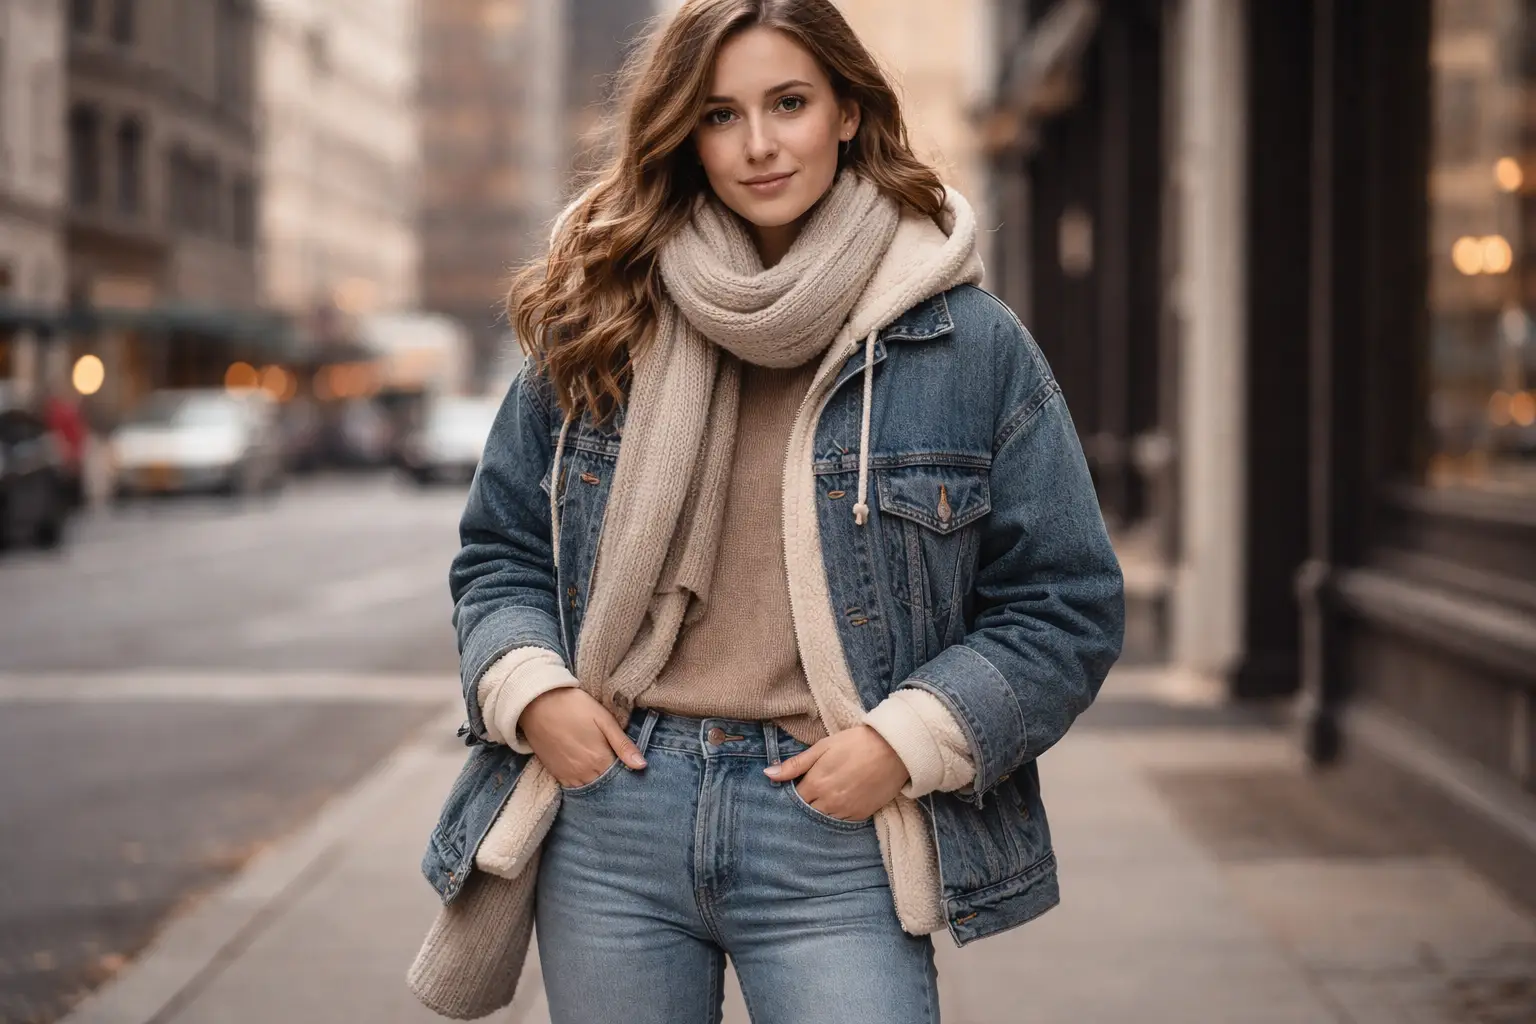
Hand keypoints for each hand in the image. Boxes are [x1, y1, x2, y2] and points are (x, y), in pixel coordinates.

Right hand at [520, 688, 646, 788]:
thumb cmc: (574, 706)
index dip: (628, 773)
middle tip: (619, 769)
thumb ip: (623, 745)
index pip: (620, 777)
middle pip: (606, 785)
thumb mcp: (604, 720)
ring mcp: (569, 775)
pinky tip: (587, 772)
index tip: (632, 768)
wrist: (537, 704)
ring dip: (598, 783)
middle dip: (614, 780)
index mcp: (600, 760)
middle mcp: (585, 773)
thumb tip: (642, 766)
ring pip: (590, 788)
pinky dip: (583, 783)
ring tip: (603, 769)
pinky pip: (574, 787)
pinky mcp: (555, 774)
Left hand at [764, 725, 908, 820]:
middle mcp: (829, 802)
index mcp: (816, 784)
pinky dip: (838, 812)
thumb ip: (795, 764)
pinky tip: (843, 798)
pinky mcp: (861, 815)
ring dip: (822, 809)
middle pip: (807, 811)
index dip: (794, 791)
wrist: (894, 750)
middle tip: (814, 789)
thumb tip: (768, 774)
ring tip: (829, 793)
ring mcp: (846, 810)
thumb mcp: (822, 747)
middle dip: (807, 802)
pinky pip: (842, 820)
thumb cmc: (856, 743)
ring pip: (824, 818)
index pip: (794, 798)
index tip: (799, 783)